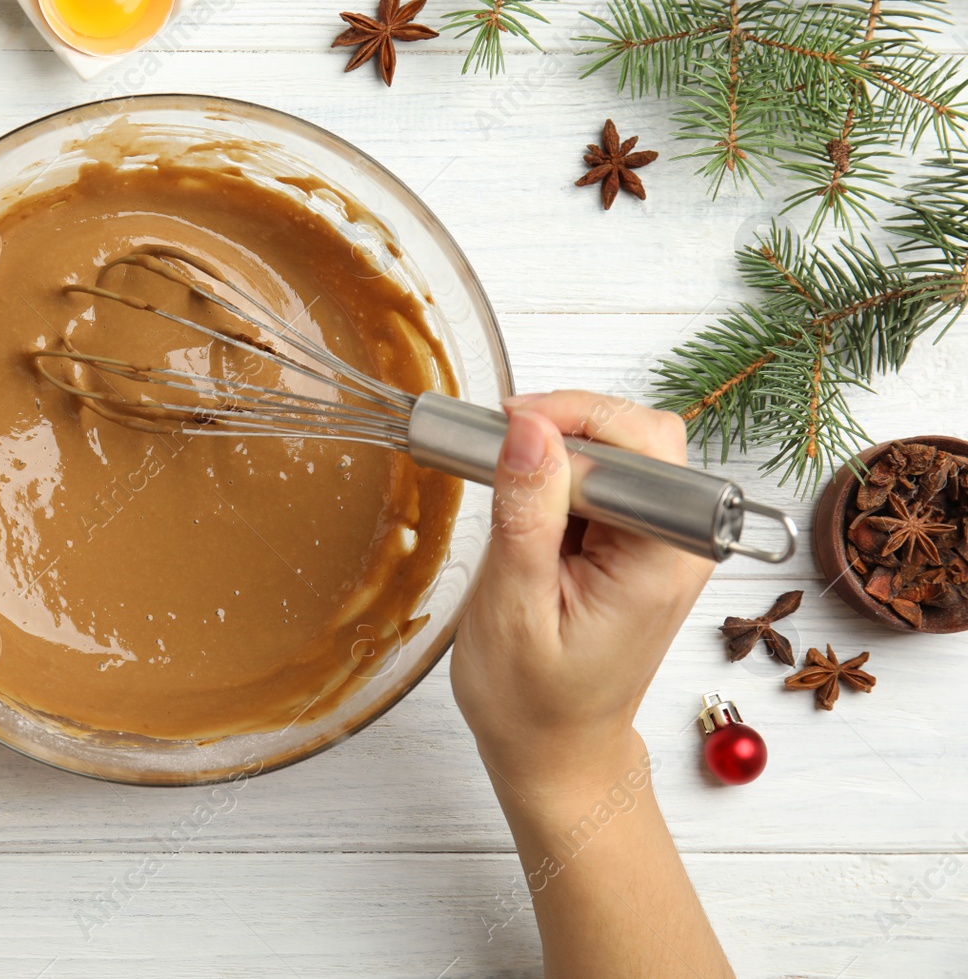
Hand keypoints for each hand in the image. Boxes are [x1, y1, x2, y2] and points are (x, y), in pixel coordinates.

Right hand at [449, 390, 713, 800]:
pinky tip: (522, 508)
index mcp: (662, 560)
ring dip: (557, 452)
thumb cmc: (533, 703)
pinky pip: (604, 482)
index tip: (503, 429)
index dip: (571, 420)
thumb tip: (528, 427)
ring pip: (619, 450)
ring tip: (505, 489)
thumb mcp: (513, 607)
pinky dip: (557, 479)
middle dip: (565, 427)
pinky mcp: (637, 544)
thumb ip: (526, 513)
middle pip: (638, 435)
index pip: (640, 444)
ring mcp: (662, 542)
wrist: (554, 754)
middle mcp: (679, 544)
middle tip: (496, 451)